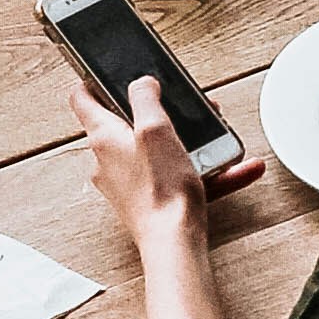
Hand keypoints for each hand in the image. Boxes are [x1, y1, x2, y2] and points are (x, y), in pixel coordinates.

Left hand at [69, 71, 261, 242]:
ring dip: (186, 141)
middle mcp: (108, 159)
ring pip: (156, 150)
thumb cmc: (161, 190)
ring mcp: (127, 182)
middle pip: (125, 122)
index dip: (92, 79)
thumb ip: (145, 97)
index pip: (82, 97)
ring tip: (217, 137)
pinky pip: (174, 176)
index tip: (110, 72)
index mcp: (103, 136)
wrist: (174, 246)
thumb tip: (141, 83)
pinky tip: (236, 168)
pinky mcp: (147, 200)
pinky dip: (203, 170)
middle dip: (156, 111)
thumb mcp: (155, 128)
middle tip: (180, 106)